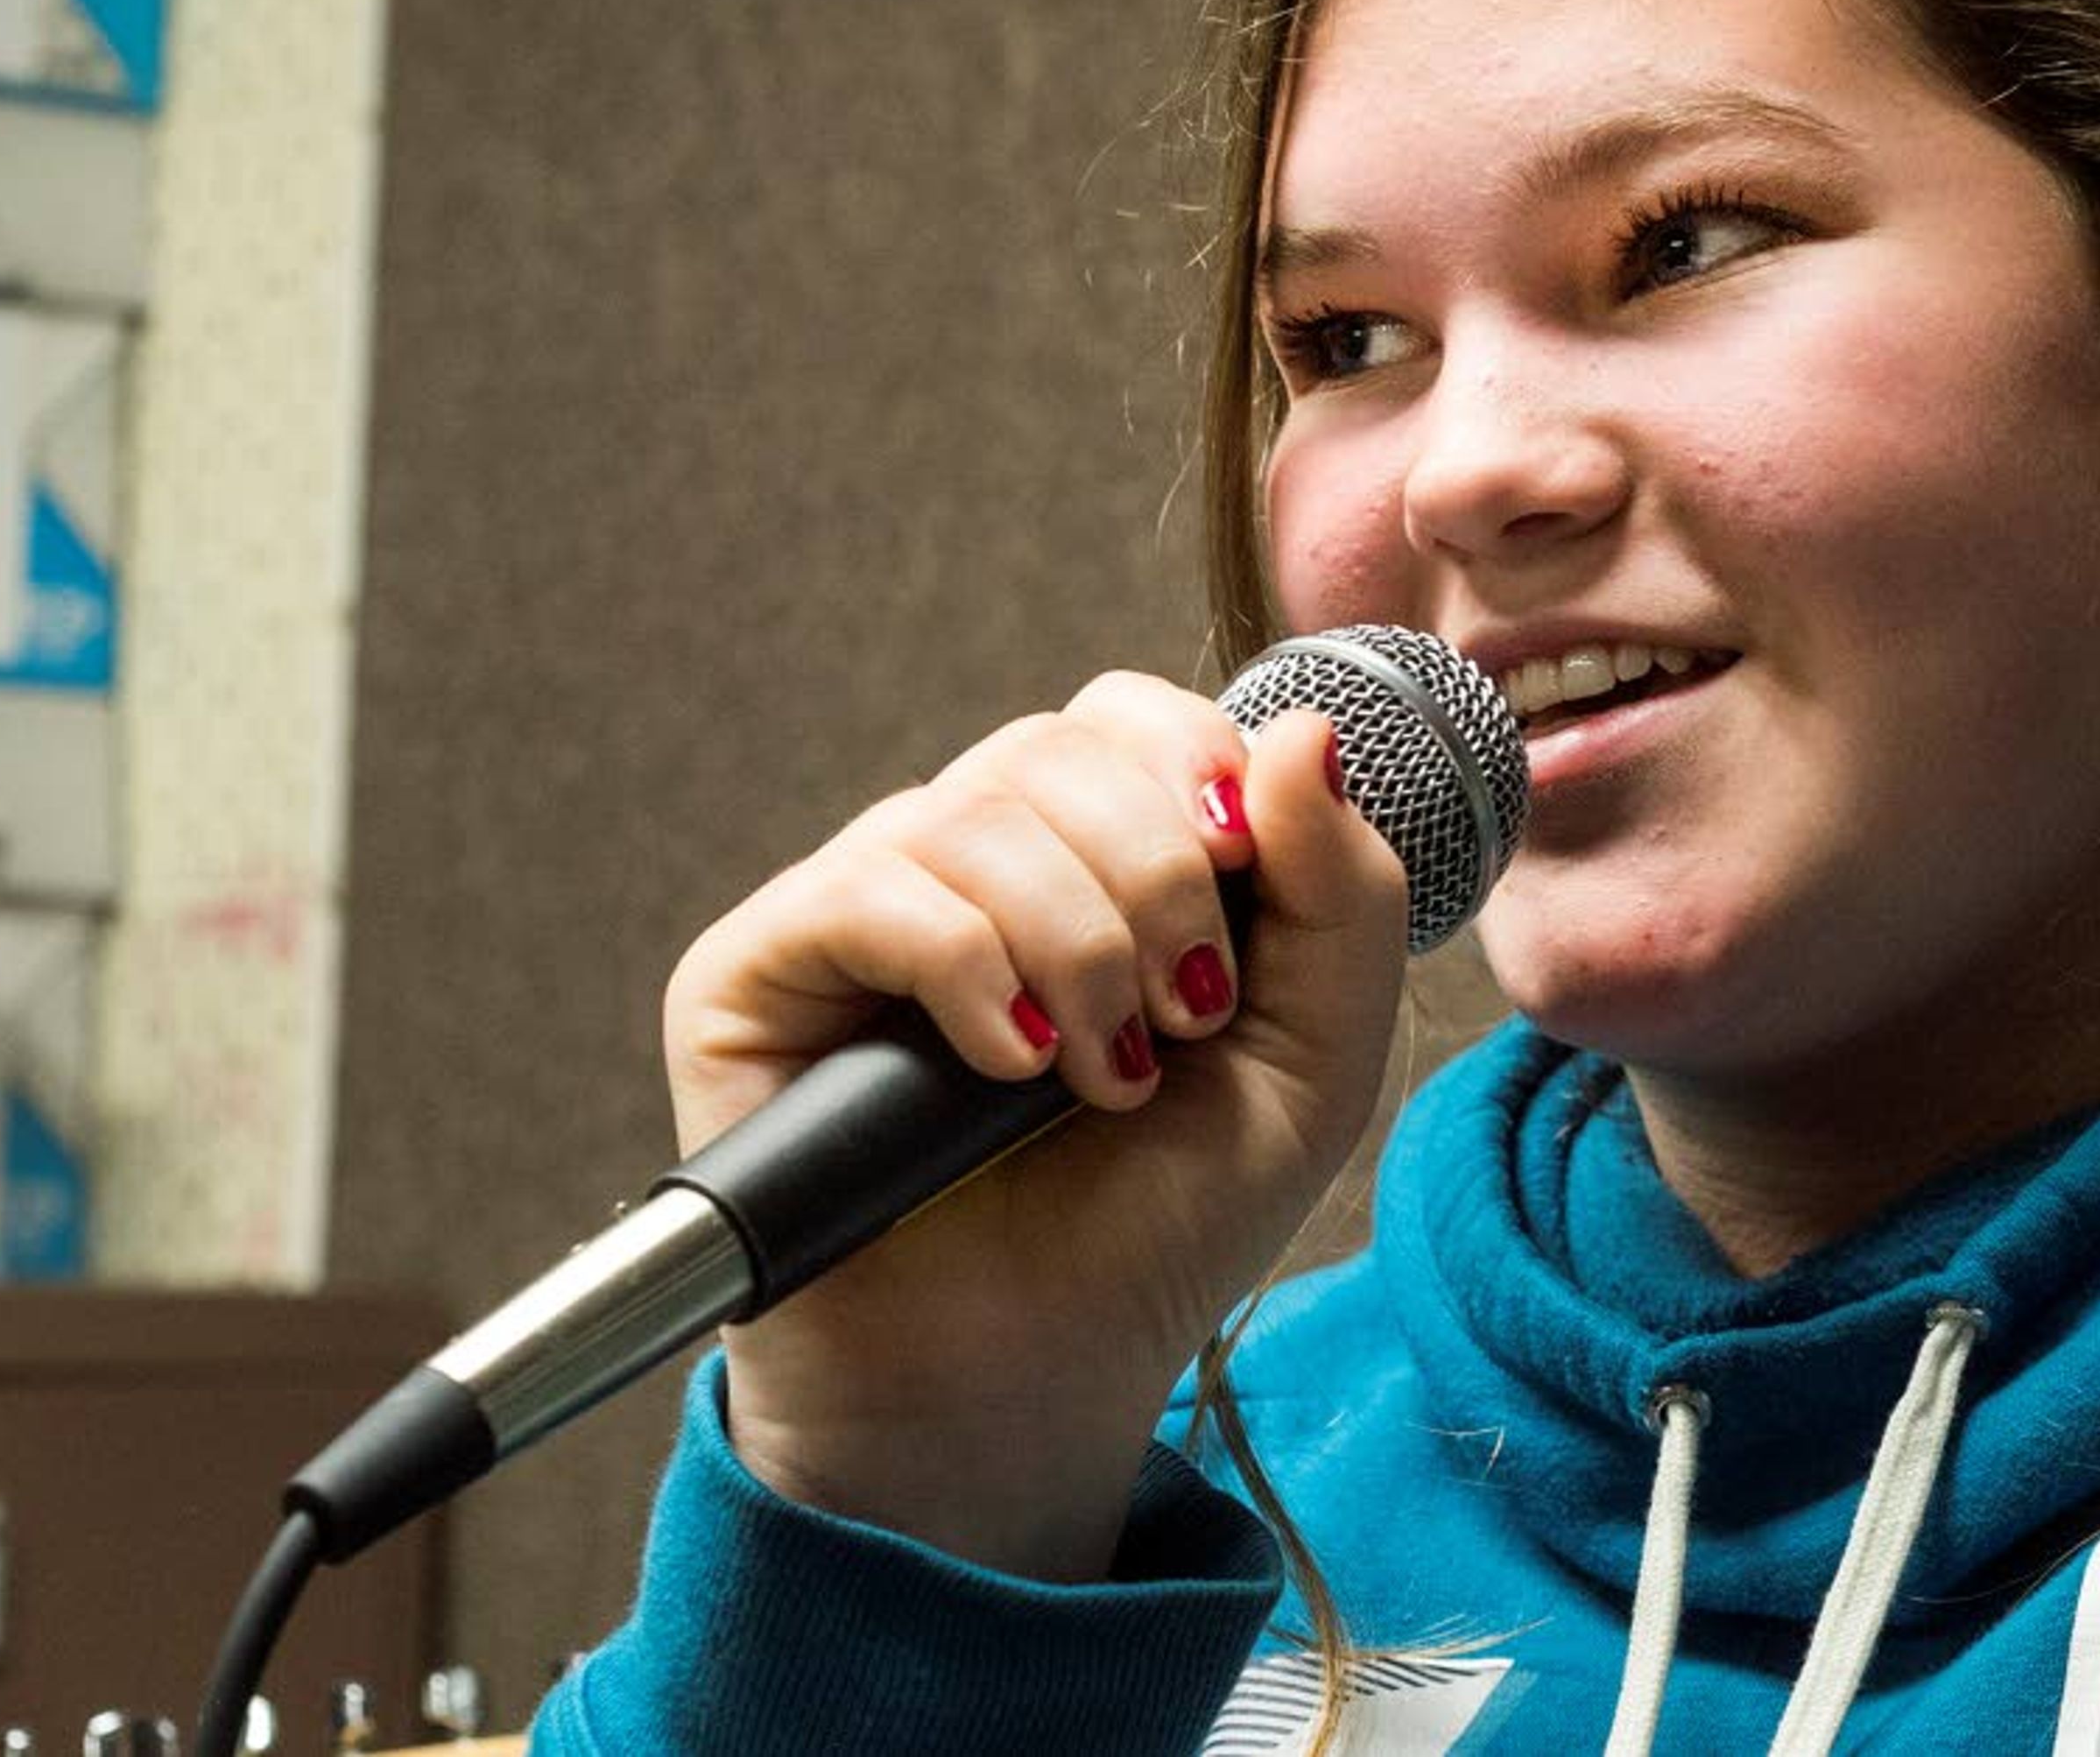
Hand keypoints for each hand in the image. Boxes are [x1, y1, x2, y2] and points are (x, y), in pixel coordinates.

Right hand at [660, 671, 1408, 1575]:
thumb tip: (1306, 728)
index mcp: (1088, 855)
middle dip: (1158, 880)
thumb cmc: (1157, 1223)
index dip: (1202, 775)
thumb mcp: (1315, 1063)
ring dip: (1077, 949)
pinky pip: (868, 892)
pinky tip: (1008, 1067)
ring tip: (1102, 1077)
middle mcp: (966, 859)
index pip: (1134, 717)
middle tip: (1184, 1018)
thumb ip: (1344, 894)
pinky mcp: (754, 973)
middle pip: (1063, 747)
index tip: (1245, 895)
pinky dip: (967, 969)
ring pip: (977, 814)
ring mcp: (857, 909)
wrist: (1027, 1382)